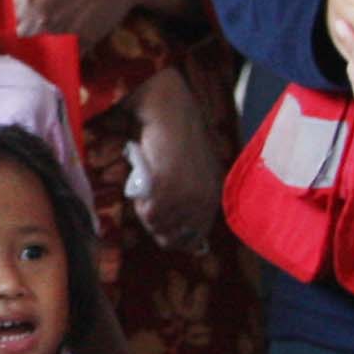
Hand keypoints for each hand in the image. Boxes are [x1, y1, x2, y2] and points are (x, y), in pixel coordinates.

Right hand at [127, 72, 224, 252]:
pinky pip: (148, 213)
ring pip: (157, 226)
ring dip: (146, 210)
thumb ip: (189, 199)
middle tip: (149, 198)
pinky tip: (143, 182)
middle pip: (171, 237)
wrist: (170, 114)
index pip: (194, 239)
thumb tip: (177, 232)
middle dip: (155, 224)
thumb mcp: (192, 174)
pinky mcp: (167, 190)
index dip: (173, 238)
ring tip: (146, 185)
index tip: (158, 226)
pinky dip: (140, 202)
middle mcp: (203, 202)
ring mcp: (186, 198)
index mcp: (213, 197)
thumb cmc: (177, 139)